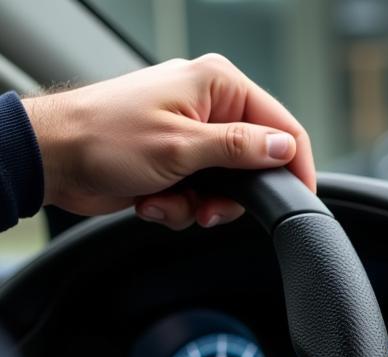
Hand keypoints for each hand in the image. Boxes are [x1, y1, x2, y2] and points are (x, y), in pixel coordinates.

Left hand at [22, 55, 315, 228]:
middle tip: (209, 209)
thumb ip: (240, 149)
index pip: (282, 126)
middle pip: (255, 164)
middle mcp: (208, 106)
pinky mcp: (177, 161)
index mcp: (217, 85)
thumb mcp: (183, 147)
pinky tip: (152, 200)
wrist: (55, 158)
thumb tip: (284, 149)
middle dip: (231, 197)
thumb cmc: (105, 138)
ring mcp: (192, 134)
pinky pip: (201, 195)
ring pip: (227, 188)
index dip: (295, 166)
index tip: (300, 200)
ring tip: (168, 201)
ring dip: (199, 206)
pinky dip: (179, 207)